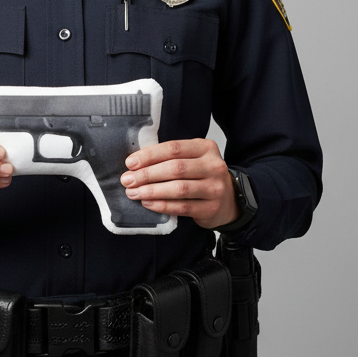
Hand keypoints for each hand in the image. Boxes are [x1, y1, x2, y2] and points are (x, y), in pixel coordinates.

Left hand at [119, 139, 237, 229]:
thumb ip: (171, 157)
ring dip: (152, 191)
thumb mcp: (193, 159)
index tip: (130, 163)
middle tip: (128, 180)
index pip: (174, 149)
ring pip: (178, 189)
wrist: (229, 199)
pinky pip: (182, 207)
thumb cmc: (203, 176)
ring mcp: (215, 188)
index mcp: (206, 148)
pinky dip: (162, 205)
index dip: (150, 155)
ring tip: (134, 192)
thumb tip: (136, 163)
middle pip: (175, 168)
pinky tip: (148, 203)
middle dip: (147, 174)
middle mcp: (213, 166)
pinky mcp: (211, 208)